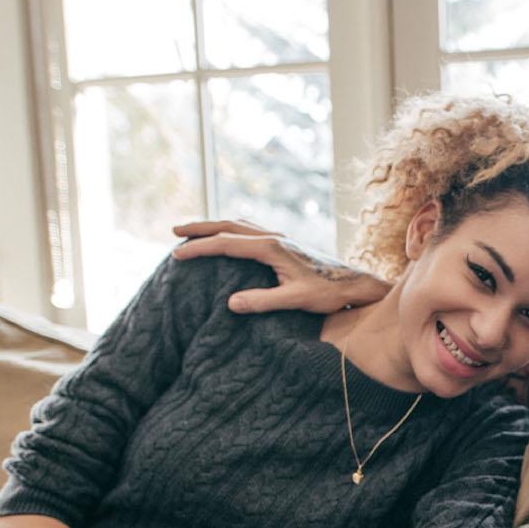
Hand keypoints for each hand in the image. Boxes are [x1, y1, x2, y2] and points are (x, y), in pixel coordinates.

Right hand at [171, 219, 390, 313]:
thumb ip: (263, 301)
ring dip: (215, 225)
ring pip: (240, 224)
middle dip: (200, 227)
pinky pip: (251, 229)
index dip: (199, 248)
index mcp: (272, 248)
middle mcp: (274, 237)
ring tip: (194, 230)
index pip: (226, 244)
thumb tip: (230, 303)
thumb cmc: (327, 292)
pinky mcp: (286, 242)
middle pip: (229, 225)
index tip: (176, 253)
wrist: (354, 282)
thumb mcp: (295, 300)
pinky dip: (232, 229)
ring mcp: (280, 237)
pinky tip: (229, 235)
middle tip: (174, 230)